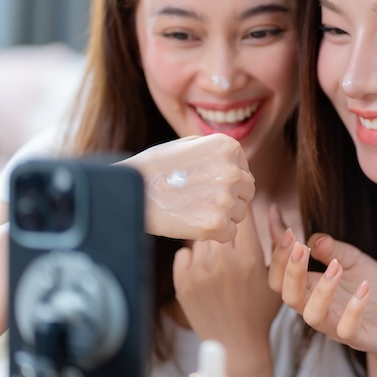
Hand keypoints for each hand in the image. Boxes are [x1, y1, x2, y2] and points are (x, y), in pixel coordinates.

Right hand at [118, 133, 253, 241]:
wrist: (129, 190)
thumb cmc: (156, 166)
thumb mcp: (189, 144)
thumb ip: (218, 152)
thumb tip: (240, 166)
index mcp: (228, 148)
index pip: (244, 171)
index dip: (226, 180)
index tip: (205, 183)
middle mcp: (233, 172)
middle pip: (246, 192)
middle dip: (229, 197)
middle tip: (201, 199)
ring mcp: (226, 200)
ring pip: (239, 213)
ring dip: (222, 214)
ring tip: (194, 209)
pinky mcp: (216, 225)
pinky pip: (230, 233)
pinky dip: (215, 232)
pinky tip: (195, 223)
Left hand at [174, 202, 280, 376]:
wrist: (235, 344)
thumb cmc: (260, 309)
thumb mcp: (276, 277)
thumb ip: (278, 243)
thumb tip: (274, 207)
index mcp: (249, 259)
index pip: (243, 215)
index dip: (243, 210)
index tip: (242, 210)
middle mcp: (223, 263)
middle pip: (220, 224)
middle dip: (226, 227)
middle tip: (232, 240)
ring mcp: (200, 273)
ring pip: (201, 237)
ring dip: (209, 243)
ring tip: (220, 260)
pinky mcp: (182, 282)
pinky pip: (183, 252)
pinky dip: (192, 257)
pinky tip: (204, 271)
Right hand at [268, 225, 376, 362]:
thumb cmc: (372, 287)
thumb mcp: (352, 259)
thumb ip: (331, 248)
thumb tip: (313, 239)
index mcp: (310, 289)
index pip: (280, 276)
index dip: (279, 255)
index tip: (288, 231)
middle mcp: (318, 308)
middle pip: (288, 296)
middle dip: (290, 271)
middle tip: (300, 247)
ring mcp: (337, 325)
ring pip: (313, 315)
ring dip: (321, 290)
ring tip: (336, 266)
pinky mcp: (360, 338)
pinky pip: (348, 330)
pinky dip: (354, 309)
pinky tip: (364, 287)